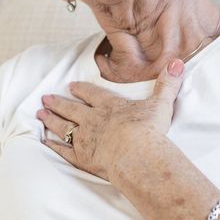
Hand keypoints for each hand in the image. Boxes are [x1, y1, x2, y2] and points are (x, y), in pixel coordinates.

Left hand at [36, 58, 185, 181]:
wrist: (136, 154)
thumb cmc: (148, 130)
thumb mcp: (161, 104)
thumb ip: (168, 83)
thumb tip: (179, 62)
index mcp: (110, 107)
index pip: (92, 95)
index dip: (81, 90)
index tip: (70, 86)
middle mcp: (93, 120)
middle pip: (72, 109)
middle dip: (58, 103)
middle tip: (44, 98)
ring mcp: (85, 139)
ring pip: (63, 126)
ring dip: (51, 119)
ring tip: (40, 114)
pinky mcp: (81, 157)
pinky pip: (63, 150)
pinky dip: (53, 145)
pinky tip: (44, 141)